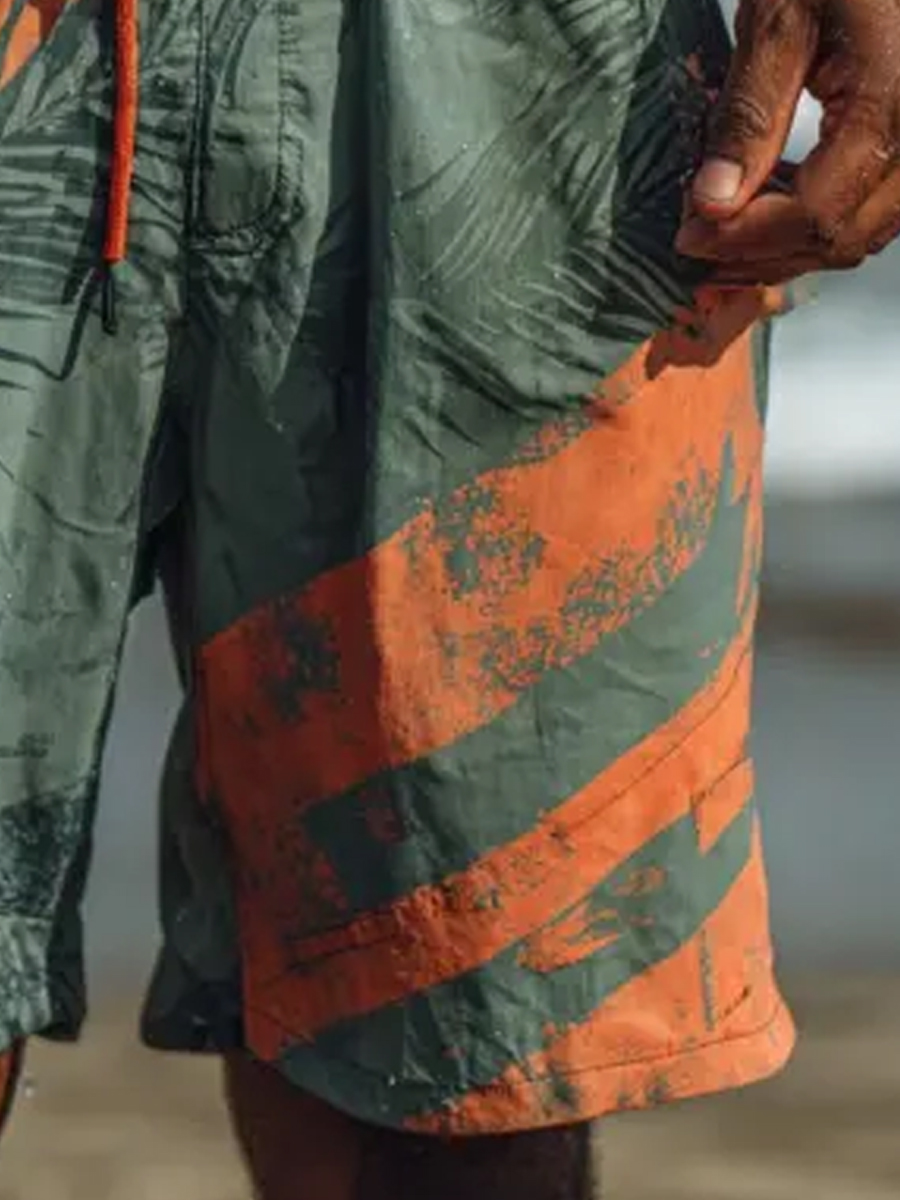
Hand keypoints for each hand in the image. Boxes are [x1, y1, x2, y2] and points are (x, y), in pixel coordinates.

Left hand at [676, 0, 899, 283]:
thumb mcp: (778, 21)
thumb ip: (747, 117)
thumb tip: (712, 202)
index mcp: (890, 102)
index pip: (815, 213)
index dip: (745, 238)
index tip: (690, 235)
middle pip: (840, 238)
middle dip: (761, 251)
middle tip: (699, 237)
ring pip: (860, 237)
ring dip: (788, 246)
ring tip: (724, 228)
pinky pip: (873, 213)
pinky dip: (817, 223)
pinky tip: (768, 207)